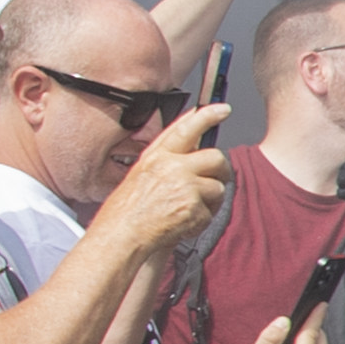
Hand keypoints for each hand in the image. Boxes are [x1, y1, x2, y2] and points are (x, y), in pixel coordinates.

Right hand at [93, 102, 235, 256]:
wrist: (122, 234)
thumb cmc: (127, 209)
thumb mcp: (142, 173)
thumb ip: (167, 160)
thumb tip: (193, 149)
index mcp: (157, 156)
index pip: (186, 128)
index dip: (206, 116)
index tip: (222, 109)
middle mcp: (173, 167)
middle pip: (215, 157)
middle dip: (221, 169)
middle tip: (218, 178)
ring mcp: (185, 186)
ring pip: (218, 187)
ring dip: (210, 200)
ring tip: (189, 209)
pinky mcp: (193, 206)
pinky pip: (211, 212)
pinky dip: (201, 220)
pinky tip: (183, 223)